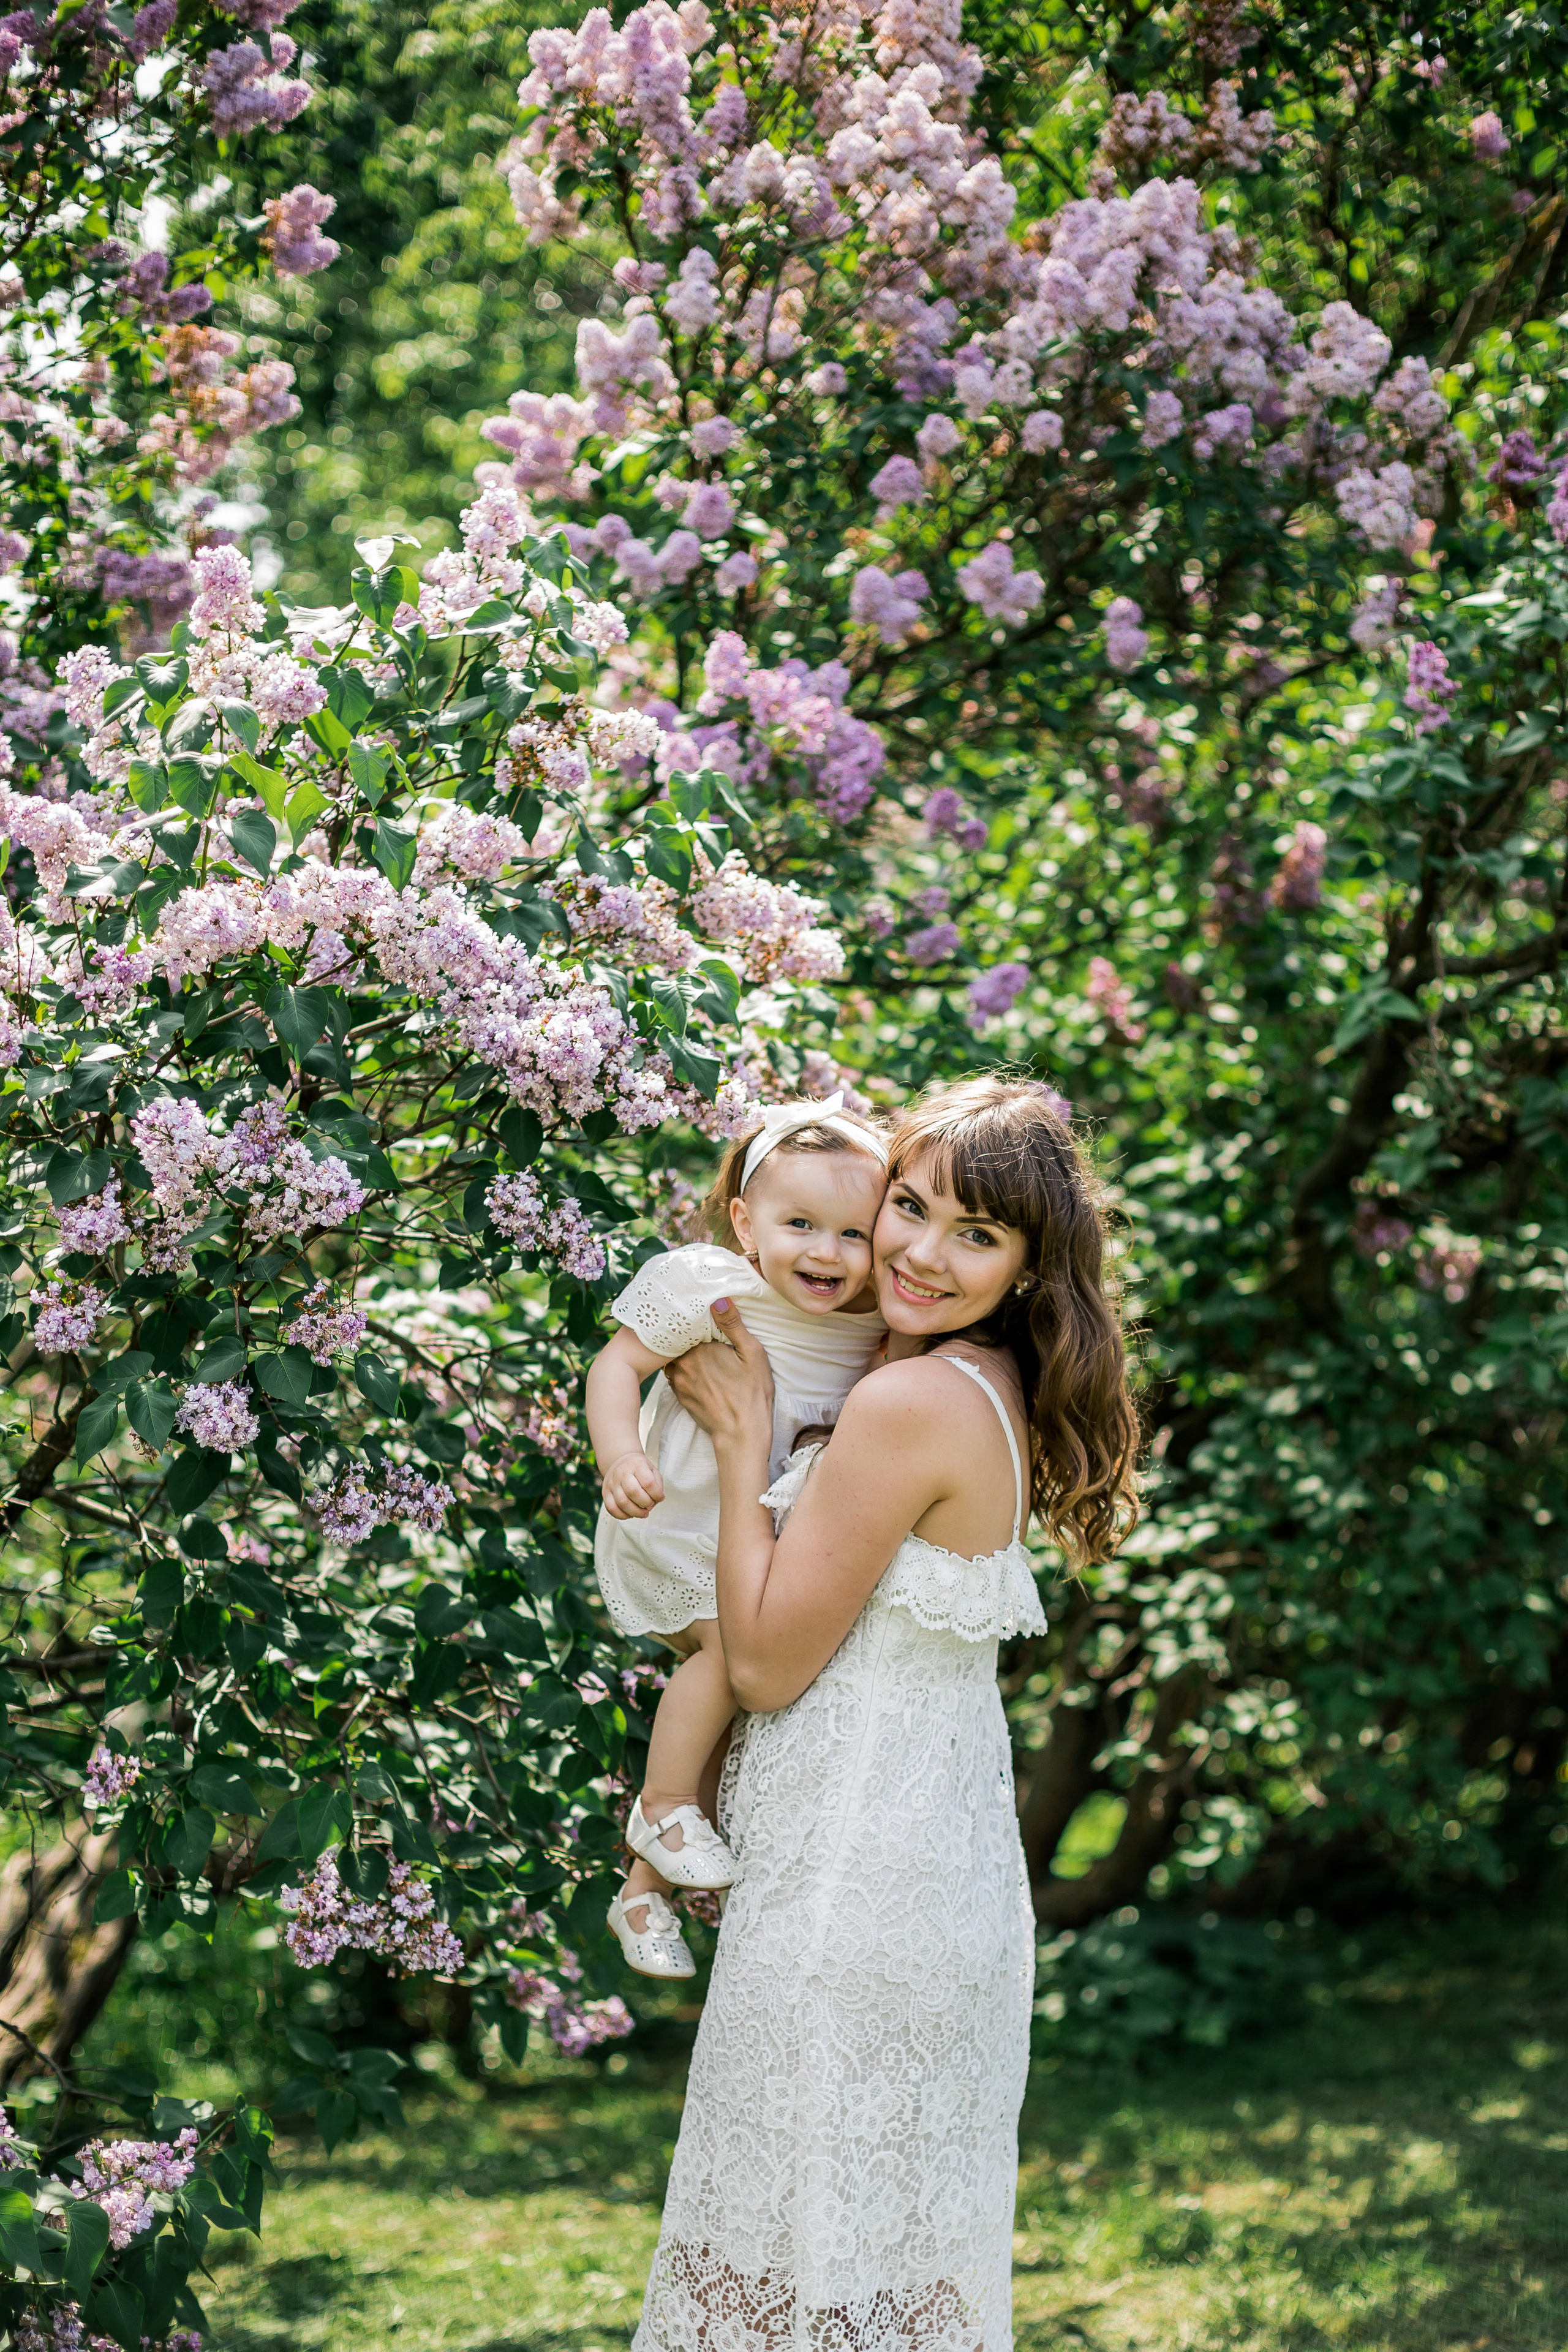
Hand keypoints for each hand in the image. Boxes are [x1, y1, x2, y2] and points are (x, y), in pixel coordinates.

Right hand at [601, 1449, 664, 1519]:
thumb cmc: (639, 1468)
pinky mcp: (605, 1492)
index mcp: (637, 1465)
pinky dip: (623, 1515)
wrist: (620, 1461)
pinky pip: (611, 1508)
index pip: (648, 1482)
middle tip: (650, 1506)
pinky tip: (631, 1514)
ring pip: (622, 1502)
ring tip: (643, 1513)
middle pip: (633, 1492)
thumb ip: (657, 1486)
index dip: (656, 1494)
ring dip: (636, 1512)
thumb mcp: (652, 1470)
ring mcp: (612, 1483)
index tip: (660, 1498)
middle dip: (645, 1503)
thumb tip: (654, 1502)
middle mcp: (622, 1472)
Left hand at [665, 1299, 774, 1446]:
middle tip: (700, 1331)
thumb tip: (718, 1299)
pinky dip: (682, 1369)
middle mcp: (683, 1362)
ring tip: (699, 1351)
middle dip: (688, 1335)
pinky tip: (697, 1370)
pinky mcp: (678, 1395)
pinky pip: (675, 1374)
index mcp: (700, 1347)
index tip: (702, 1316)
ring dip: (683, 1353)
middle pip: (679, 1340)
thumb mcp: (751, 1353)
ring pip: (675, 1357)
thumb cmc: (752, 1392)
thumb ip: (733, 1324)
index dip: (695, 1320)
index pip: (689, 1324)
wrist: (740, 1432)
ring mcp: (678, 1380)